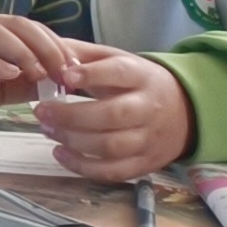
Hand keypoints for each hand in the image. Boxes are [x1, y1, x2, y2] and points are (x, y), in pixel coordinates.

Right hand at [0, 13, 83, 131]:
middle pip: (17, 24)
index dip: (57, 45)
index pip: (30, 27)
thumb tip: (61, 84)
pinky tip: (9, 77)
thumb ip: (24, 81)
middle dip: (47, 46)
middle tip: (66, 73)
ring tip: (41, 75)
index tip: (77, 70)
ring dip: (23, 52)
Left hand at [34, 42, 194, 179]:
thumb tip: (47, 55)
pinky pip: (114, 171)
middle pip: (113, 115)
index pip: (119, 73)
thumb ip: (82, 55)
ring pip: (111, 146)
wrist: (185, 112)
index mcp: (141, 76)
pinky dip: (83, 167)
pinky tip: (60, 153)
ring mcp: (149, 139)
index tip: (64, 77)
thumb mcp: (115, 59)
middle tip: (41, 111)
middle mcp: (149, 108)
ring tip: (48, 130)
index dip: (92, 75)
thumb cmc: (136, 82)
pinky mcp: (146, 164)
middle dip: (72, 115)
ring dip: (74, 141)